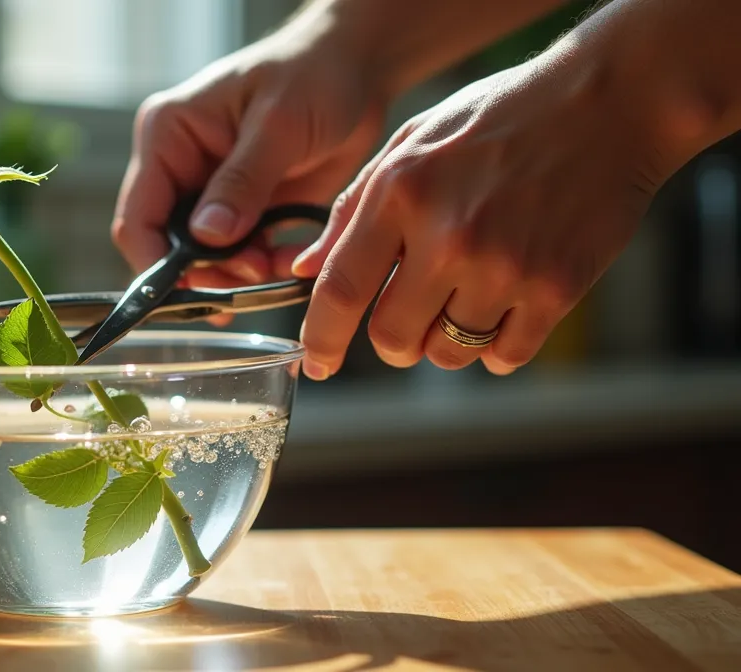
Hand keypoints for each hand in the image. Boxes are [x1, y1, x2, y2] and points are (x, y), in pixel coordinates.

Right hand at [111, 18, 388, 303]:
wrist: (356, 71)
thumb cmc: (314, 75)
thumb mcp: (280, 126)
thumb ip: (242, 181)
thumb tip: (207, 235)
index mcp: (168, 136)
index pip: (139, 216)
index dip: (156, 262)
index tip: (190, 293)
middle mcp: (180, 166)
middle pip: (168, 245)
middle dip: (206, 271)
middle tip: (251, 273)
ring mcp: (210, 190)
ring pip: (203, 258)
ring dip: (235, 273)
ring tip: (271, 268)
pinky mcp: (243, 208)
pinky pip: (239, 254)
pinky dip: (260, 267)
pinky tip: (285, 262)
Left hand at [293, 55, 659, 379]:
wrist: (607, 104)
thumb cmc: (497, 119)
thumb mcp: (410, 143)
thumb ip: (353, 210)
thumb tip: (305, 270)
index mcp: (401, 193)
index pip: (341, 290)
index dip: (321, 339)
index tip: (318, 364)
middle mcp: (448, 234)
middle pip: (393, 337)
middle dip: (393, 341)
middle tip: (409, 318)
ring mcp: (504, 265)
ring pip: (449, 354)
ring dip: (447, 341)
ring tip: (466, 297)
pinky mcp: (556, 287)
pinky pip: (505, 356)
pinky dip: (497, 346)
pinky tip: (504, 308)